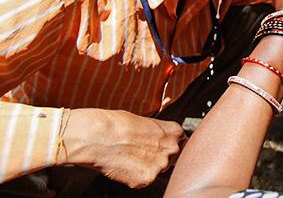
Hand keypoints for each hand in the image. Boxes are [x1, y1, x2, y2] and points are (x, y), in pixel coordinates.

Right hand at [61, 109, 184, 187]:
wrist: (99, 136)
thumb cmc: (118, 124)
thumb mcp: (145, 118)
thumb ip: (160, 126)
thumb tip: (169, 102)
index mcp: (175, 131)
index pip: (183, 143)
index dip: (169, 145)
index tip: (158, 145)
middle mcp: (172, 149)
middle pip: (173, 159)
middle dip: (160, 157)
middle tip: (141, 151)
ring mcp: (161, 165)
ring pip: (159, 171)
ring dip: (148, 167)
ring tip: (130, 156)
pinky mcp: (147, 179)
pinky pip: (144, 180)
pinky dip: (135, 176)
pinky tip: (125, 165)